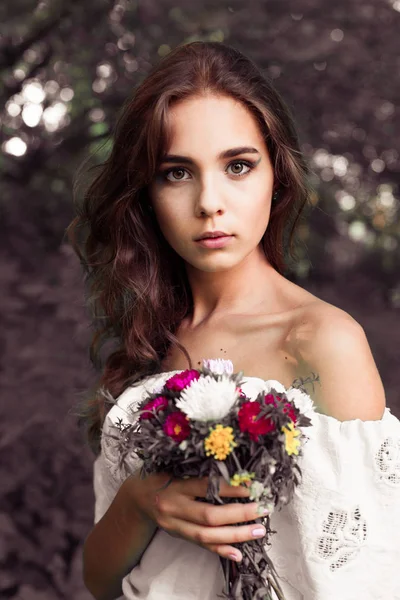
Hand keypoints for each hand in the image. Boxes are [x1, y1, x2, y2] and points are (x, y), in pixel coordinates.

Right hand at [124, 471, 266, 561]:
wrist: (137, 496)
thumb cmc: (162, 475)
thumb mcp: (175, 466)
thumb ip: (198, 469)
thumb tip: (234, 471)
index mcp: (174, 484)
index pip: (205, 486)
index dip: (229, 488)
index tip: (251, 487)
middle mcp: (173, 506)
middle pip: (208, 515)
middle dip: (238, 515)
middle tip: (262, 510)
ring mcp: (174, 525)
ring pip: (206, 535)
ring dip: (235, 535)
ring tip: (257, 531)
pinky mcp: (177, 535)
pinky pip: (200, 546)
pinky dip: (220, 550)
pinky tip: (238, 553)